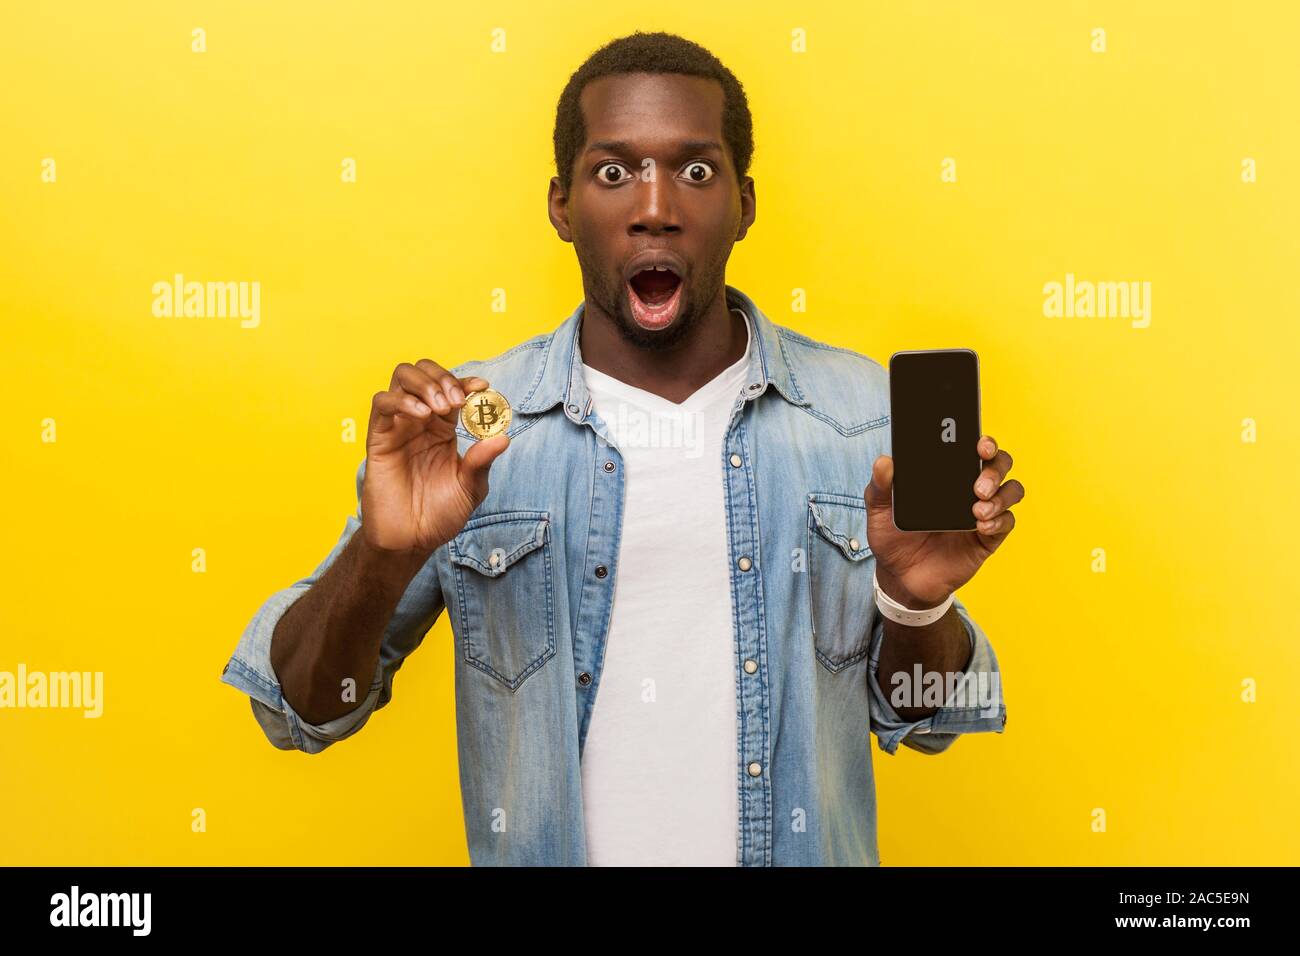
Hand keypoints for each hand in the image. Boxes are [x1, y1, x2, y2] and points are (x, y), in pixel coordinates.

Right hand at [362, 360, 509, 553]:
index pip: (453, 388)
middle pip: (424, 372)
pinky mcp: (379, 438)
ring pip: (402, 378)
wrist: (412, 541)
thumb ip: (482, 461)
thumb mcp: (471, 487)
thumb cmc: (440, 514)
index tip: (483, 387)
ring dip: (424, 383)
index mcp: (444, 427)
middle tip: (458, 400)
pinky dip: (401, 401)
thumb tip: (504, 437)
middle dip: (443, 377)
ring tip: (441, 407)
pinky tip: (421, 416)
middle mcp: (420, 421)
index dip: (467, 381)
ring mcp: (398, 426)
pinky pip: (382, 404)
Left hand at [864, 435, 1021, 607]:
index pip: (973, 448)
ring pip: (1011, 490)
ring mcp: (982, 512)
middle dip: (995, 468)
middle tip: (978, 484)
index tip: (980, 445)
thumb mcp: (880, 511)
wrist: (901, 577)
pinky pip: (1007, 522)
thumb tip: (883, 461)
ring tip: (978, 509)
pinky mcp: (988, 538)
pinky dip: (999, 520)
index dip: (984, 441)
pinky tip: (981, 526)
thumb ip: (880, 486)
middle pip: (1000, 464)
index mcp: (947, 474)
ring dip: (1001, 496)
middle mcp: (969, 488)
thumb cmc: (893, 537)